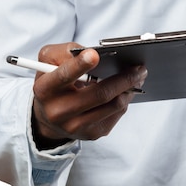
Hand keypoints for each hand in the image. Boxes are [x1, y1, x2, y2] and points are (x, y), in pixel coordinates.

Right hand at [32, 42, 146, 147]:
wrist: (49, 116)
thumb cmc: (53, 81)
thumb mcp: (48, 61)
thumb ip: (65, 51)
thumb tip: (93, 53)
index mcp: (46, 89)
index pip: (64, 76)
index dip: (80, 65)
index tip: (95, 54)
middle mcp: (58, 111)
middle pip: (99, 94)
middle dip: (124, 79)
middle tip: (140, 68)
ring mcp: (76, 126)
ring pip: (113, 105)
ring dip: (130, 89)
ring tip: (138, 76)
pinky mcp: (92, 134)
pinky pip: (116, 114)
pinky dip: (125, 99)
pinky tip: (127, 90)